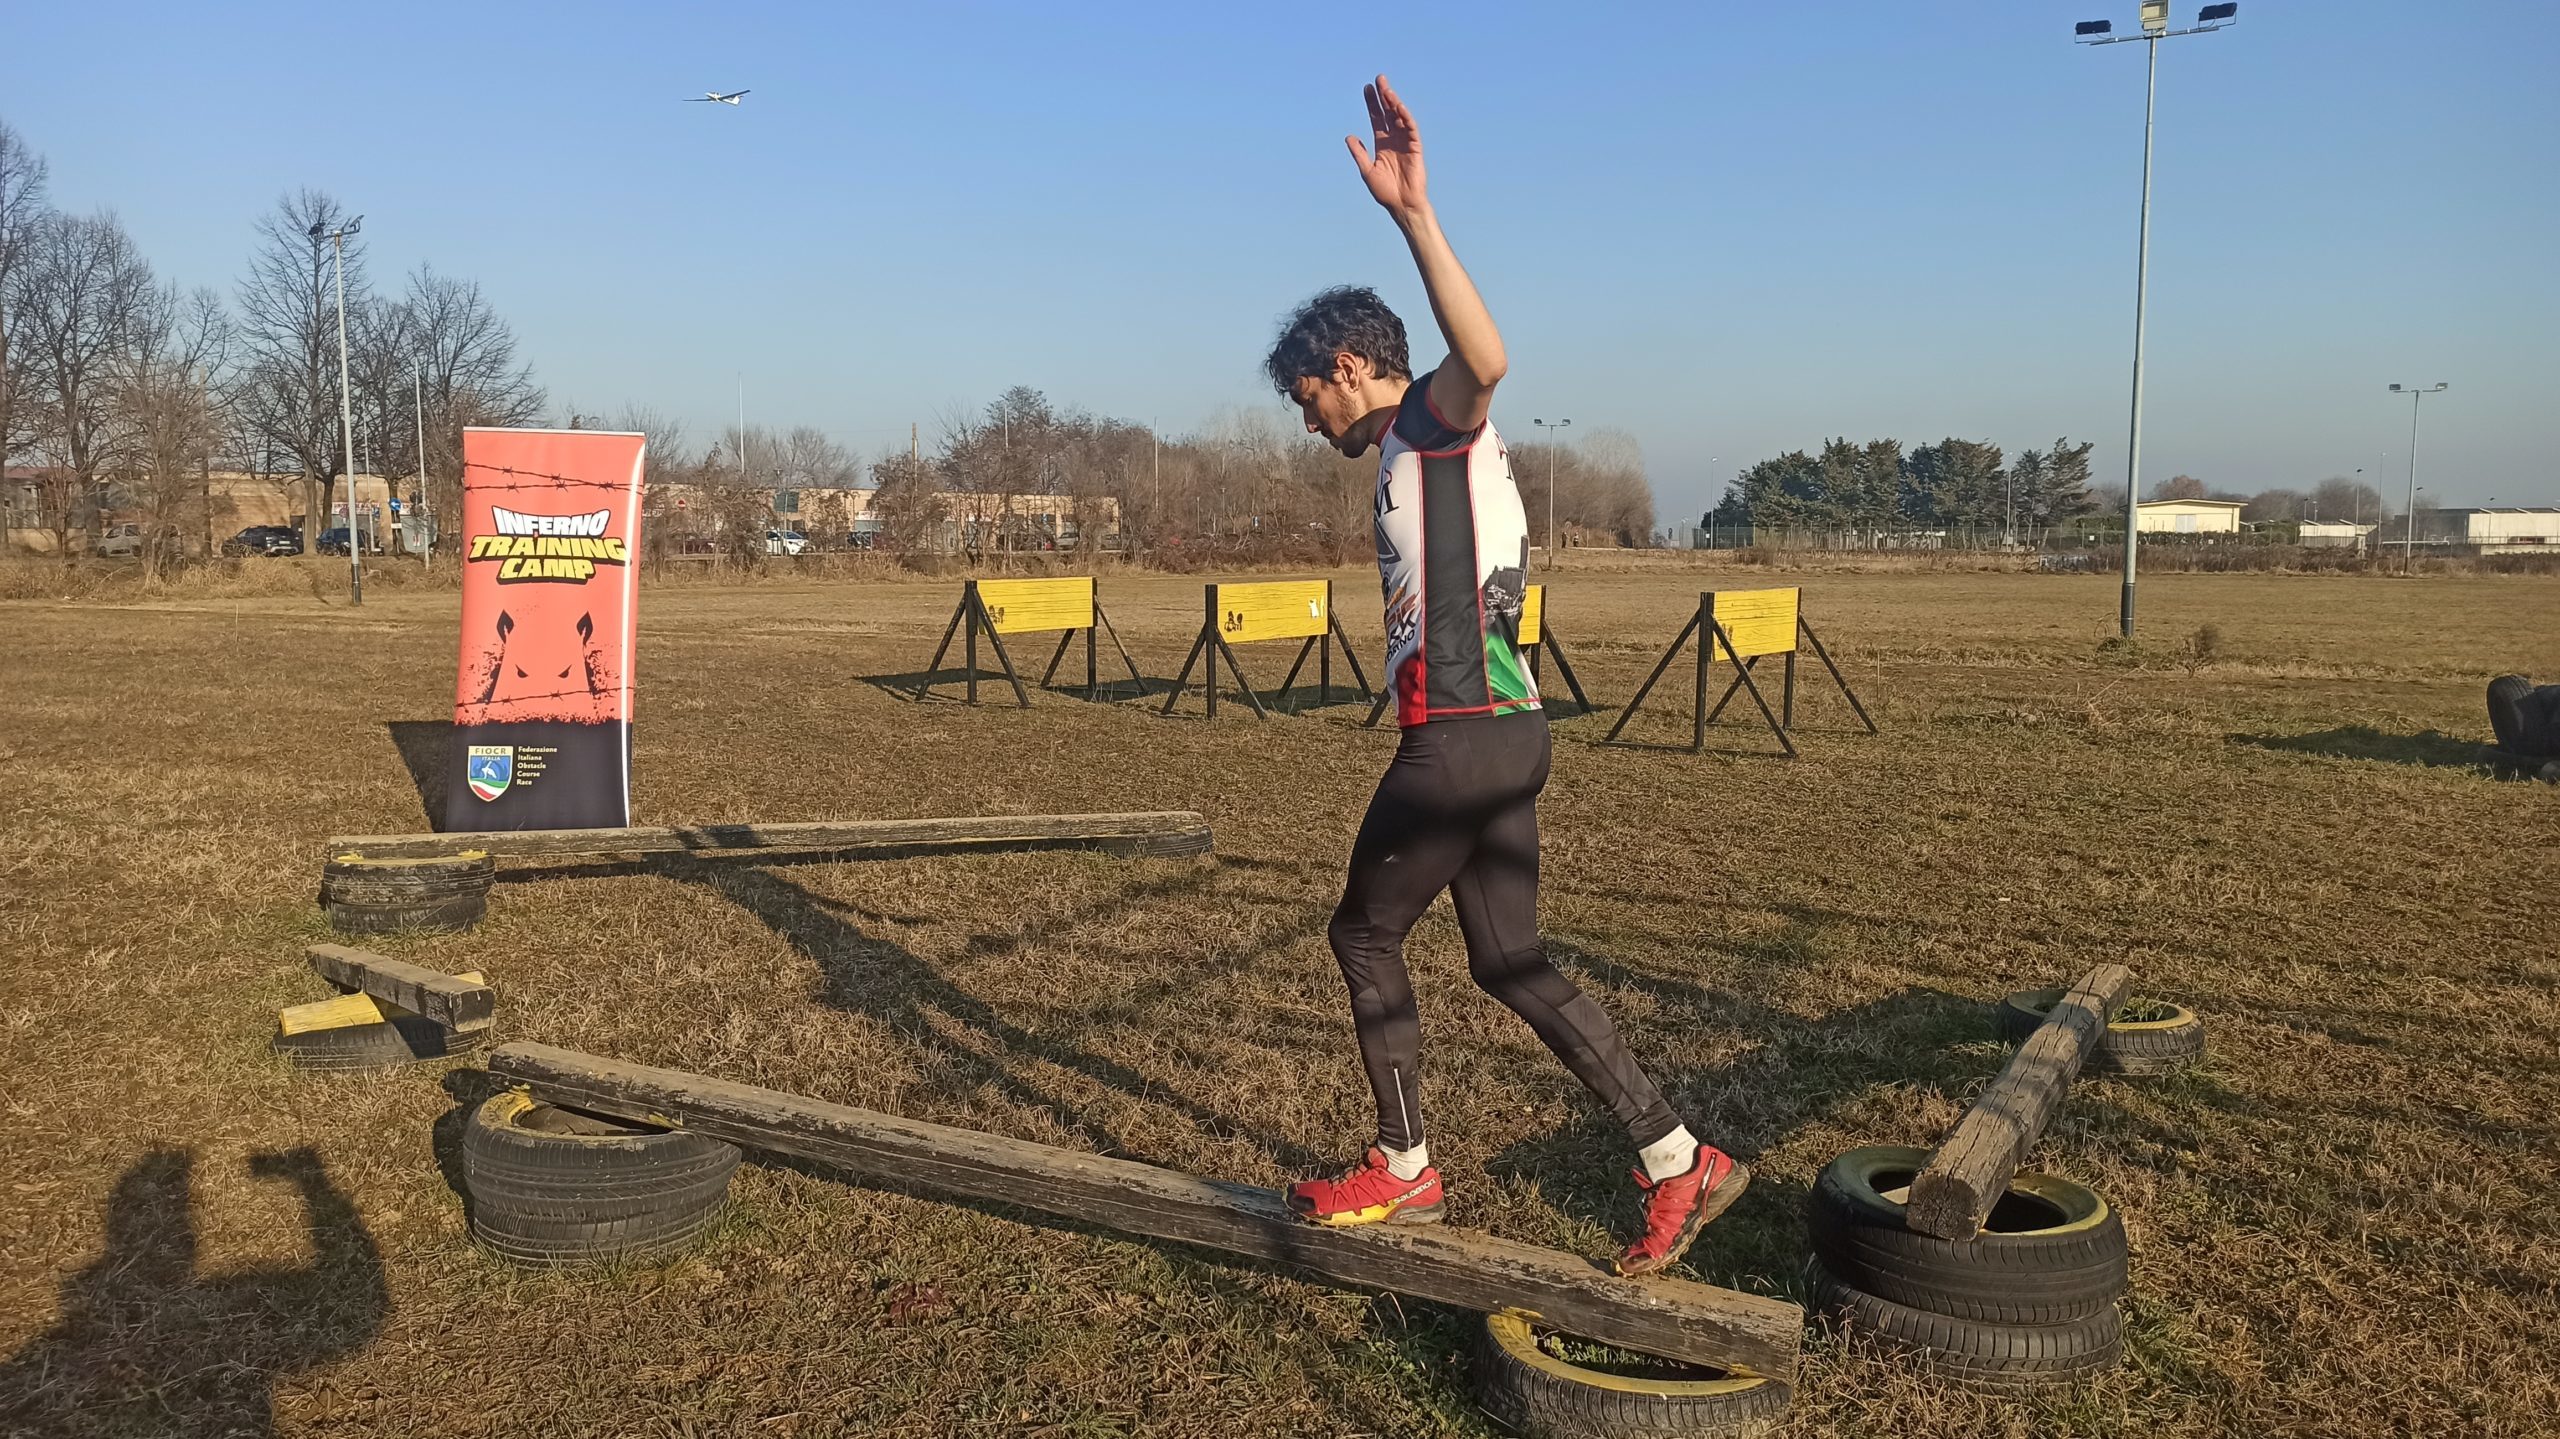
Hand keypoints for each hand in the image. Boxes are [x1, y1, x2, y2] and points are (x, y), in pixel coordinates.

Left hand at [1346, 76, 1427, 218]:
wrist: (1402, 204)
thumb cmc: (1384, 191)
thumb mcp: (1367, 171)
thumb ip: (1359, 154)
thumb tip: (1349, 136)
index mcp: (1381, 144)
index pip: (1376, 118)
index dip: (1372, 103)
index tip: (1367, 88)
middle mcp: (1393, 139)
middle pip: (1388, 113)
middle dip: (1384, 96)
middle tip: (1379, 79)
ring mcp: (1405, 142)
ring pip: (1399, 117)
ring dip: (1394, 103)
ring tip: (1387, 90)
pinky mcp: (1415, 147)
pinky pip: (1411, 129)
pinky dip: (1406, 117)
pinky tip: (1399, 107)